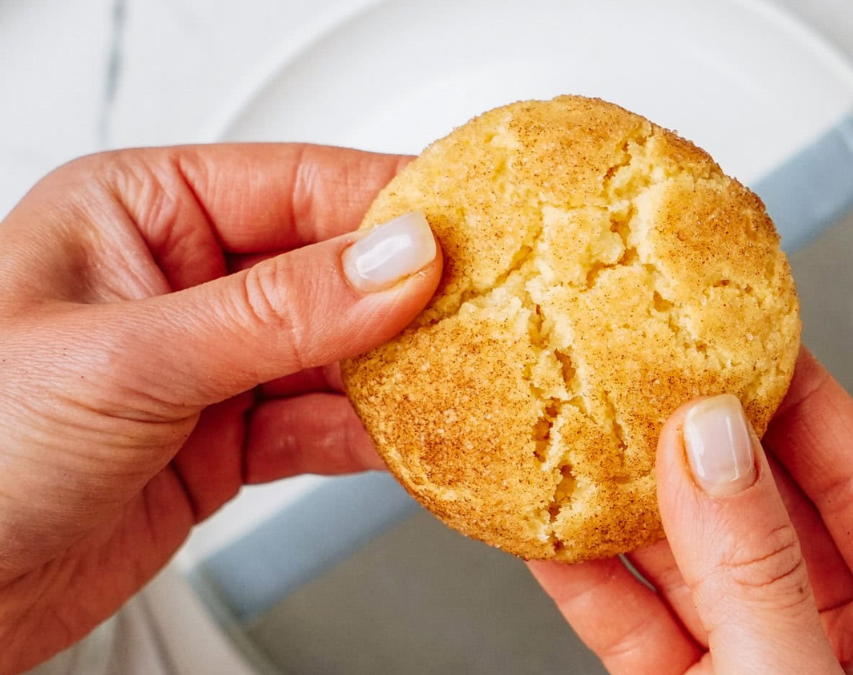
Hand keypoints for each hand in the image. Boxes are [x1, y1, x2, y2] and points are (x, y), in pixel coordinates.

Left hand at [0, 144, 440, 673]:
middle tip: (490, 312)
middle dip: (408, 298)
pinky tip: (412, 440)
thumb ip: (277, 311)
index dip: (393, 208)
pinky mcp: (224, 442)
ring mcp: (209, 365)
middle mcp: (181, 282)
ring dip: (399, 374)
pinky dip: (371, 438)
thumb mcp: (129, 359)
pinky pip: (320, 426)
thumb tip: (397, 259)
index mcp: (139, 213)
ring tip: (467, 378)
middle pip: (331, 271)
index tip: (474, 231)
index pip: (297, 186)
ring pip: (336, 354)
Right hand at [531, 350, 852, 673]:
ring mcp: (765, 672)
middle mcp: (852, 644)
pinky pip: (637, 626)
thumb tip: (711, 446)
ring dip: (626, 496)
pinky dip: (586, 577)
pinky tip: (548, 522)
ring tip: (575, 418)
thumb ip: (763, 576)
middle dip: (697, 433)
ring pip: (689, 560)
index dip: (800, 392)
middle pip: (768, 504)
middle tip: (638, 357)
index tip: (739, 328)